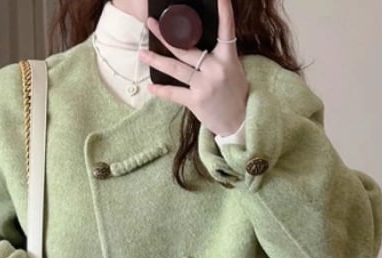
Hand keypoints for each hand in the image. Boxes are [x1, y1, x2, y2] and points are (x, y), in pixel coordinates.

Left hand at [138, 0, 248, 136]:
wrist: (239, 122)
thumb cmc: (235, 95)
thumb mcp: (234, 70)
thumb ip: (219, 57)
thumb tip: (199, 46)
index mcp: (227, 58)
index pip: (226, 30)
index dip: (224, 11)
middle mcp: (215, 68)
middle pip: (187, 48)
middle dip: (166, 35)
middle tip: (151, 23)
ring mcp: (205, 84)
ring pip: (176, 68)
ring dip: (157, 60)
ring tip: (142, 53)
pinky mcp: (196, 101)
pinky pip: (174, 93)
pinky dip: (161, 91)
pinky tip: (151, 88)